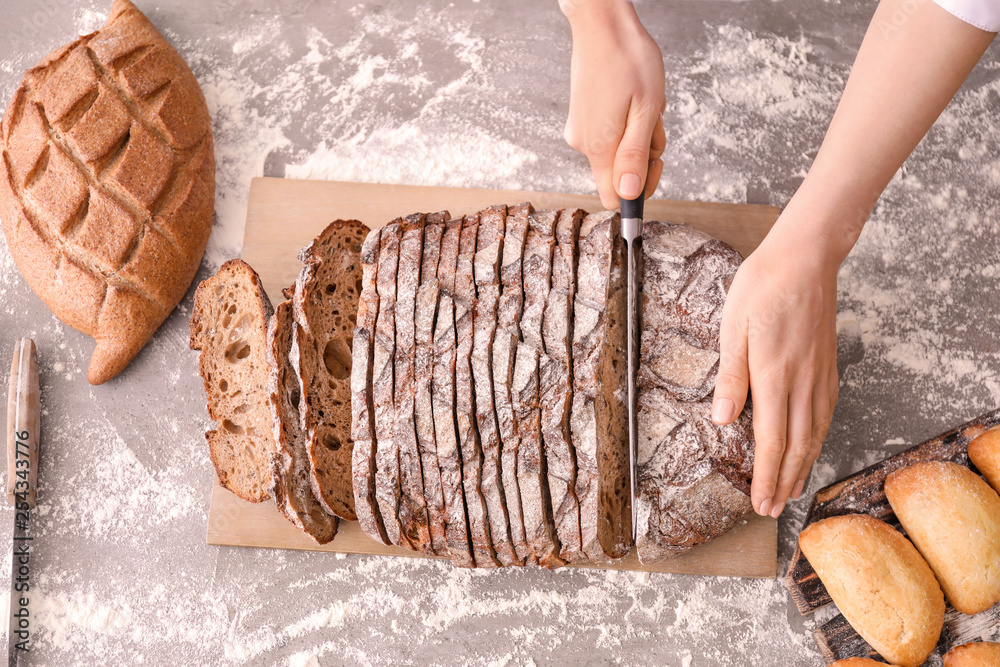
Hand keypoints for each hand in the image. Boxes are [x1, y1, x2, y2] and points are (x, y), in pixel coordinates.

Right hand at [561, 0, 665, 209]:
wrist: (602, 24)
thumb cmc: (628, 60)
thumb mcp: (644, 111)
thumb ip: (636, 156)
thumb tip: (629, 195)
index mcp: (599, 147)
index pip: (614, 197)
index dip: (638, 191)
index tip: (655, 164)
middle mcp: (583, 144)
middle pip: (619, 173)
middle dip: (644, 155)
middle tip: (653, 121)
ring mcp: (581, 129)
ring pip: (617, 150)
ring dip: (638, 133)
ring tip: (644, 101)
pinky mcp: (582, 117)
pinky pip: (610, 133)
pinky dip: (626, 122)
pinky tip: (632, 97)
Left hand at [711, 216, 839, 518]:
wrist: (805, 258)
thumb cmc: (762, 287)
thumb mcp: (733, 327)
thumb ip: (730, 375)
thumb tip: (722, 420)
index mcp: (774, 375)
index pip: (770, 439)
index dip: (765, 476)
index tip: (761, 503)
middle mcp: (801, 382)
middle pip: (795, 445)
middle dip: (783, 482)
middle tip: (772, 511)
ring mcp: (819, 375)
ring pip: (814, 433)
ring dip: (802, 466)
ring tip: (791, 491)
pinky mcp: (827, 366)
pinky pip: (825, 413)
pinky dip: (818, 440)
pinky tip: (812, 447)